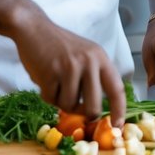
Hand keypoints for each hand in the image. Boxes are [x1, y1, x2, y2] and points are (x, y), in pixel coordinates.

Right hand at [13, 9, 126, 124]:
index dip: (120, 110)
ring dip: (61, 100)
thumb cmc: (60, 46)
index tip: (118, 126)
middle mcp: (88, 62)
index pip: (116, 89)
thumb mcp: (86, 54)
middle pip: (93, 106)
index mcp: (100, 58)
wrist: (34, 28)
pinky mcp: (50, 72)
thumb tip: (98, 111)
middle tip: (76, 108)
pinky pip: (51, 99)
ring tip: (56, 83)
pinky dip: (47, 94)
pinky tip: (45, 78)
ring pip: (69, 105)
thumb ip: (95, 76)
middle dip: (84, 113)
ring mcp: (69, 67)